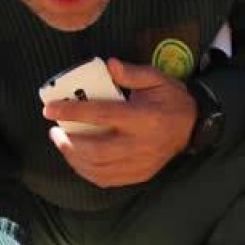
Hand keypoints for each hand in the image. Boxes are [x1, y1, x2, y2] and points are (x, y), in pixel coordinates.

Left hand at [43, 58, 196, 187]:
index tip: (50, 109)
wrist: (194, 127)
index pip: (101, 115)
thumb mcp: (157, 79)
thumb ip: (132, 73)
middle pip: (97, 150)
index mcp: (143, 117)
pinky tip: (78, 160)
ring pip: (99, 169)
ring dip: (74, 158)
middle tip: (55, 132)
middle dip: (69, 143)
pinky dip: (87, 172)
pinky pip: (107, 180)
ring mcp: (140, 163)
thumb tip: (109, 65)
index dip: (72, 112)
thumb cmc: (171, 100)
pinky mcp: (139, 175)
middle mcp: (140, 144)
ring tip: (63, 144)